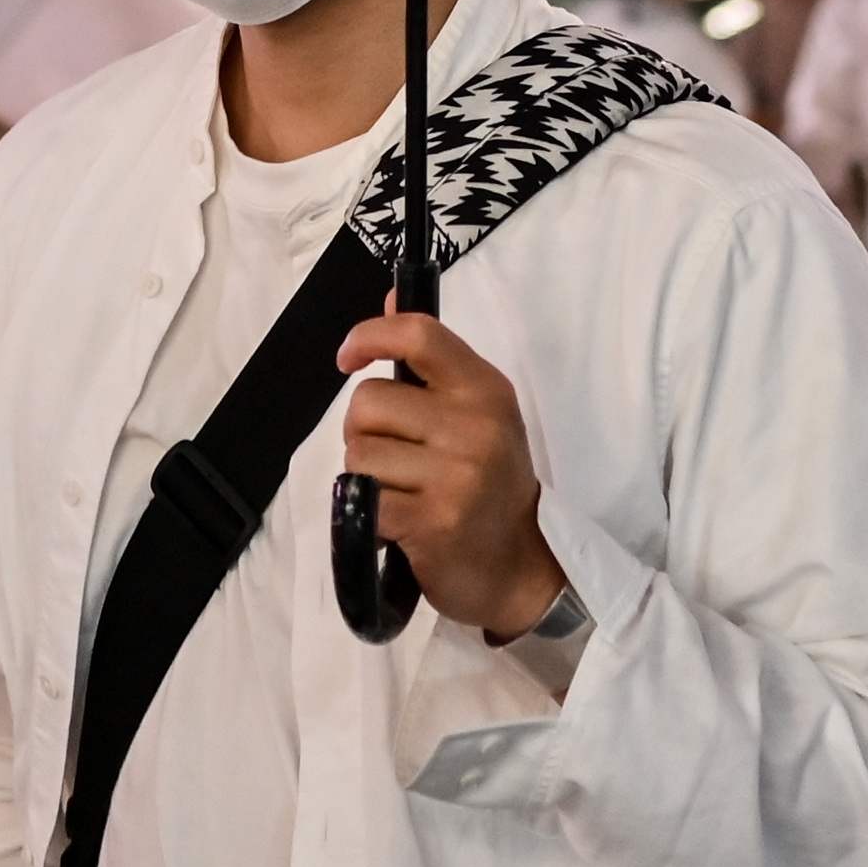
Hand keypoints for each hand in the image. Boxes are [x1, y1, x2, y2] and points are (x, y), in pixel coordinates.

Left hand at [334, 309, 566, 639]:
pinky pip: (364, 500)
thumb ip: (432, 361)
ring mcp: (454, 475)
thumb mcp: (476, 414)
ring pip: (359, 453)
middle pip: (368, 402)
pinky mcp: (431, 522)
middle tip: (392, 457)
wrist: (520, 567)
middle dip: (363, 431)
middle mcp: (472, 425)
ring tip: (399, 492)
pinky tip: (398, 523)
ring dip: (365, 477)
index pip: (419, 336)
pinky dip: (368, 515)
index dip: (371, 335)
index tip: (348, 357)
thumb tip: (389, 299)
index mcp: (484, 389)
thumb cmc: (492, 484)